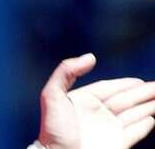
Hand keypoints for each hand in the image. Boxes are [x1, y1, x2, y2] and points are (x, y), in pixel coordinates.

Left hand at [38, 53, 154, 148]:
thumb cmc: (53, 129)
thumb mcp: (52, 95)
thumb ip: (67, 72)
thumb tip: (90, 57)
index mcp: (82, 101)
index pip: (108, 88)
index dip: (125, 84)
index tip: (141, 81)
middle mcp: (97, 114)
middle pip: (125, 100)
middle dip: (143, 93)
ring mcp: (107, 130)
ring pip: (133, 114)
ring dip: (148, 106)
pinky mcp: (116, 144)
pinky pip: (134, 133)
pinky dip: (143, 126)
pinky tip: (151, 119)